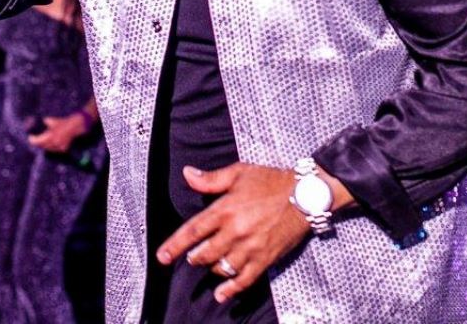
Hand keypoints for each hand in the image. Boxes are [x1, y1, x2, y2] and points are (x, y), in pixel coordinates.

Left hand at [28, 112, 87, 152]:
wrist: (76, 126)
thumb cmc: (64, 122)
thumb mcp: (53, 121)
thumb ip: (45, 123)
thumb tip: (39, 122)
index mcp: (50, 136)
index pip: (37, 141)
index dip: (32, 139)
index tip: (30, 136)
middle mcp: (54, 143)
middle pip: (42, 146)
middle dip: (38, 142)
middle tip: (35, 138)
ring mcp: (59, 147)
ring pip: (47, 149)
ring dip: (44, 145)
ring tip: (43, 140)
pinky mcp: (63, 149)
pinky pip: (54, 149)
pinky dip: (52, 147)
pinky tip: (51, 143)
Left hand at [156, 162, 310, 303]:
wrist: (304, 195)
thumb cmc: (270, 181)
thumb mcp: (239, 172)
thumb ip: (211, 179)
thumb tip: (186, 174)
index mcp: (225, 209)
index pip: (193, 230)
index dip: (175, 245)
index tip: (161, 256)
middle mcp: (235, 231)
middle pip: (205, 253)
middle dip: (194, 257)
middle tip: (191, 256)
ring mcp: (250, 248)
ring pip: (221, 267)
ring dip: (211, 268)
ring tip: (208, 264)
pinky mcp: (264, 259)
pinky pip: (244, 280)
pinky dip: (231, 290)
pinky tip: (221, 294)